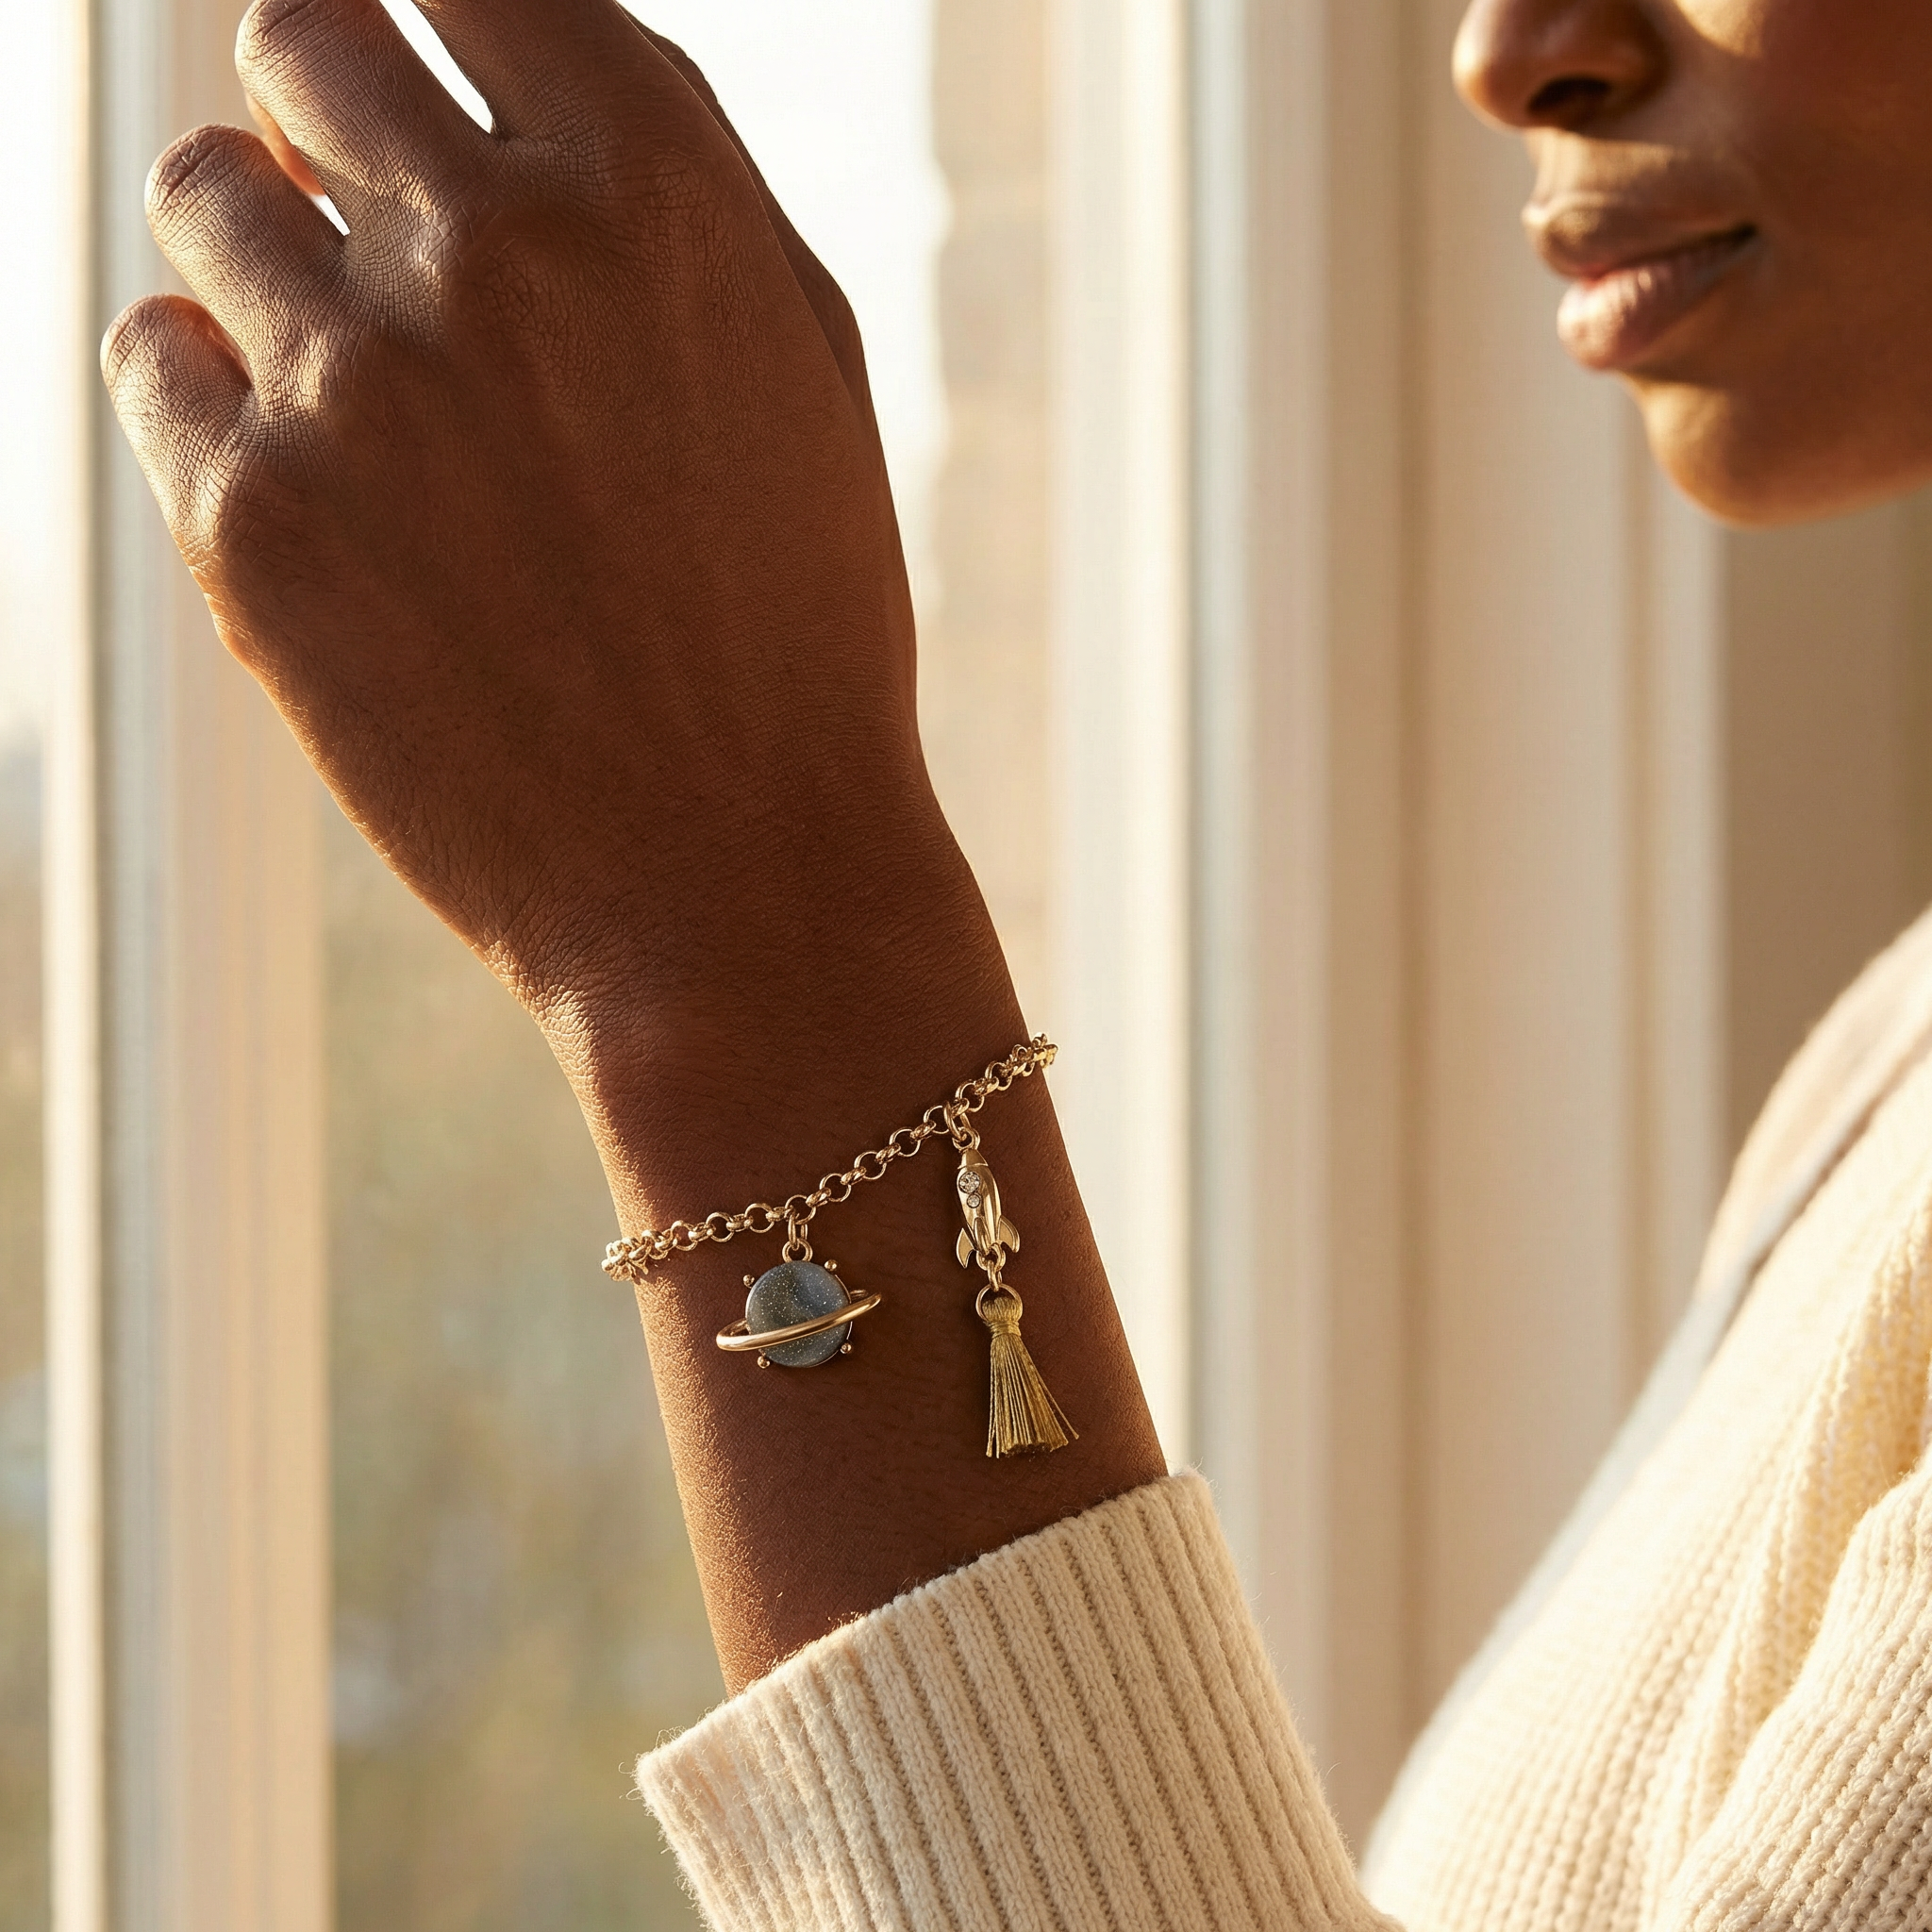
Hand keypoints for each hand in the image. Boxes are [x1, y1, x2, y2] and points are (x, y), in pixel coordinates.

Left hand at [105, 0, 1165, 1685]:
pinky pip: (156, 365)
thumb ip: (659, 191)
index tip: (421, 68)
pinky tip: (320, 492)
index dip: (433, 17)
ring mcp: (362, 379)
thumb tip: (481, 67)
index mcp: (657, 185)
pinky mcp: (254, 521)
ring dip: (266, 260)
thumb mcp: (800, 372)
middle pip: (298, 41)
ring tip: (361, 390)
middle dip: (325, 120)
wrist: (742, 883)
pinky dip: (213, 401)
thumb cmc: (793, 630)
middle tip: (372, 224)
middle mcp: (499, 246)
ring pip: (207, 201)